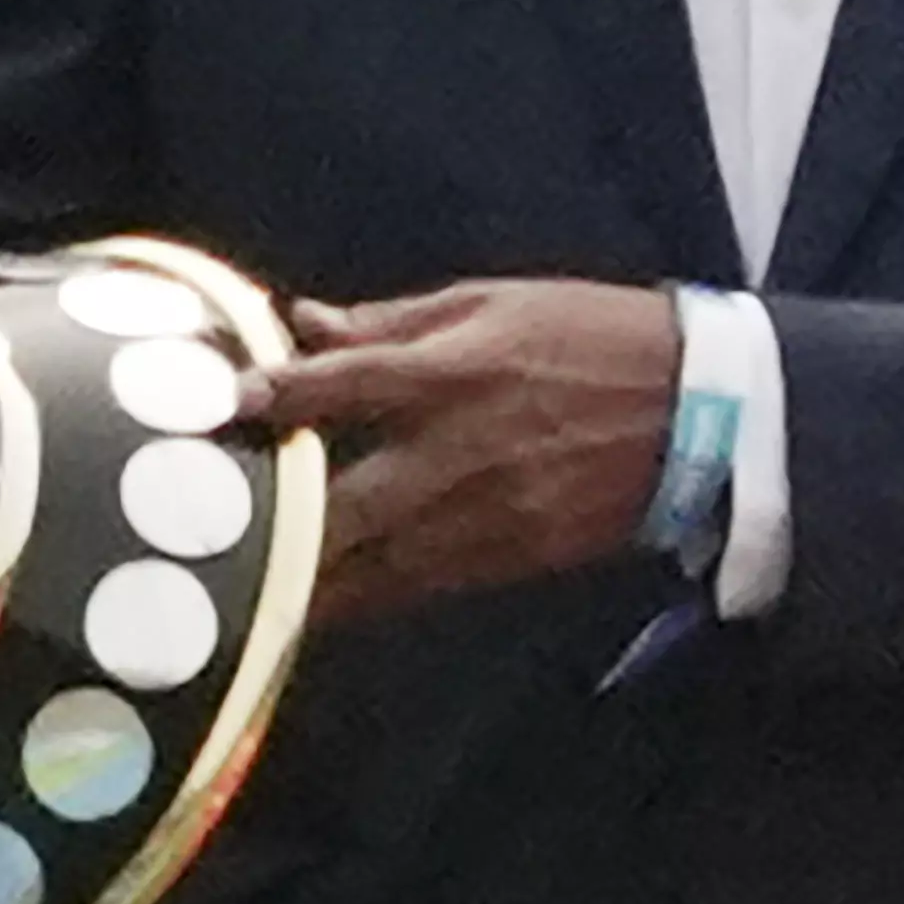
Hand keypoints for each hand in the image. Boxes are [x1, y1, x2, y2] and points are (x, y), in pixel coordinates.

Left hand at [243, 278, 679, 623]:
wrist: (699, 414)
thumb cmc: (588, 338)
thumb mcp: (492, 302)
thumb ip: (391, 322)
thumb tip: (303, 321)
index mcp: (455, 371)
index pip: (349, 383)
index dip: (282, 394)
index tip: (226, 403)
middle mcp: (460, 452)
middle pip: (346, 504)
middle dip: (275, 529)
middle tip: (204, 536)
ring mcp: (484, 516)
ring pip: (374, 565)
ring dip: (305, 580)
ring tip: (235, 589)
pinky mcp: (506, 559)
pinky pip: (415, 585)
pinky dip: (363, 594)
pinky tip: (315, 601)